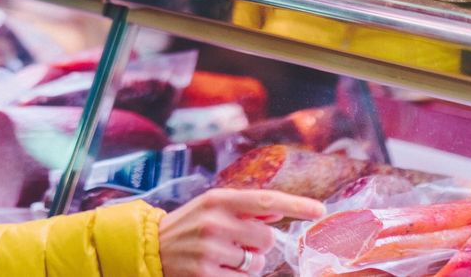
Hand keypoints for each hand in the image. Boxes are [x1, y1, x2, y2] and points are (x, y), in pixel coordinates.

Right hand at [158, 188, 325, 275]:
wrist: (150, 248)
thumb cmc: (188, 226)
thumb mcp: (211, 207)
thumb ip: (244, 208)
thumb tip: (279, 210)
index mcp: (218, 200)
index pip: (265, 199)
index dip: (296, 204)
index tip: (320, 208)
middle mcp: (214, 222)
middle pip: (266, 238)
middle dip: (258, 244)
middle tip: (236, 243)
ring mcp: (210, 250)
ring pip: (256, 264)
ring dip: (247, 264)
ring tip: (223, 258)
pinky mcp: (205, 275)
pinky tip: (216, 270)